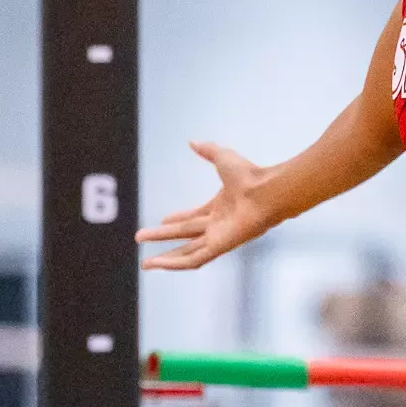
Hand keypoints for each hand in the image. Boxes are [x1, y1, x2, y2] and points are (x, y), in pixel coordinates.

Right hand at [136, 142, 272, 269]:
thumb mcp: (223, 157)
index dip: (177, 220)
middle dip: (162, 237)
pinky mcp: (219, 247)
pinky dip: (175, 264)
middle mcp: (219, 224)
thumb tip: (193, 141)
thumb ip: (208, 151)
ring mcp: (219, 237)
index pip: (194, 217)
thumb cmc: (250, 175)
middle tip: (139, 237)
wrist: (266, 190)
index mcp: (221, 207)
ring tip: (145, 263)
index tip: (162, 220)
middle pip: (185, 234)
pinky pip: (194, 260)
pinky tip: (158, 264)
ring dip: (166, 258)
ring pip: (187, 252)